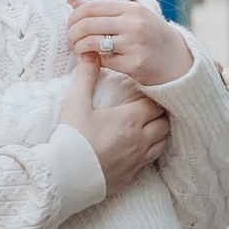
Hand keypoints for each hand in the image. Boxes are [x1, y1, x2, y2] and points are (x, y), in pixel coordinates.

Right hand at [63, 58, 170, 194]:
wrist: (64, 176)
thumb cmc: (70, 138)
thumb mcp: (76, 103)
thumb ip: (86, 76)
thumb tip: (90, 52)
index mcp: (130, 119)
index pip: (156, 103)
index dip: (152, 97)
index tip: (143, 94)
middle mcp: (141, 139)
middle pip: (164, 122)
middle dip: (159, 114)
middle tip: (147, 109)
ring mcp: (139, 160)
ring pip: (163, 143)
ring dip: (158, 134)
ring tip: (146, 128)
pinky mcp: (133, 176)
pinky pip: (152, 162)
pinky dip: (150, 153)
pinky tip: (138, 149)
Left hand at [64, 0, 186, 91]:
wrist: (177, 60)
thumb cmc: (150, 36)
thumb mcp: (131, 17)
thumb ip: (102, 10)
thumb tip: (71, 1)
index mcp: (132, 9)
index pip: (92, 7)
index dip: (74, 16)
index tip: (71, 25)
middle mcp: (134, 24)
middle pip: (87, 24)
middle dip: (72, 33)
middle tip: (71, 40)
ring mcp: (135, 44)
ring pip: (91, 43)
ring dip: (79, 48)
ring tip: (80, 50)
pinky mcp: (134, 64)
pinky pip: (103, 61)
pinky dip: (95, 61)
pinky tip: (97, 60)